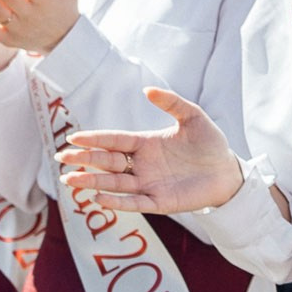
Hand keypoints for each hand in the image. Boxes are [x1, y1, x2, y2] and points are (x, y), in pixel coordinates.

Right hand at [56, 87, 247, 213]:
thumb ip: (172, 103)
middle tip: (62, 157)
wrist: (228, 171)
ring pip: (114, 183)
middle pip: (107, 162)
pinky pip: (134, 202)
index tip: (73, 137)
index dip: (94, 139)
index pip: (114, 140)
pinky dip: (117, 201)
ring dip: (92, 182)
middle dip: (85, 159)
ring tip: (70, 179)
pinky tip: (99, 198)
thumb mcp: (193, 117)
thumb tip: (148, 89)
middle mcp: (141, 164)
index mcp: (145, 143)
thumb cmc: (210, 143)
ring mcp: (148, 184)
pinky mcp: (159, 201)